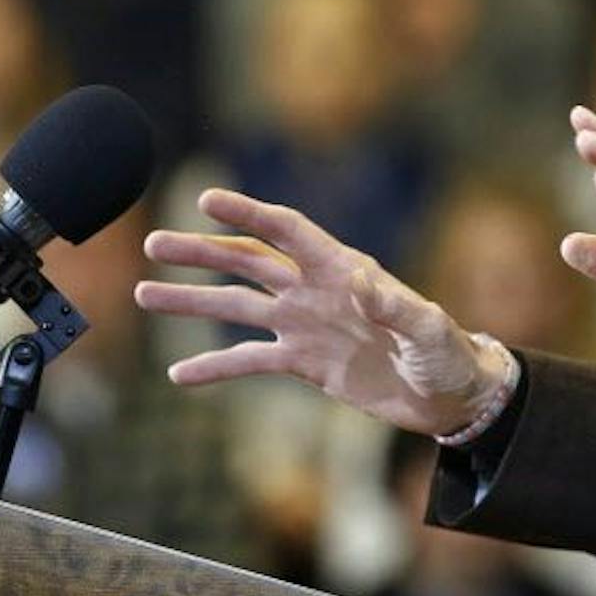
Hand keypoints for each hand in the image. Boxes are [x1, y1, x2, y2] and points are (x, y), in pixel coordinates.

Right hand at [136, 188, 507, 436]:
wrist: (450, 396)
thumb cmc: (448, 354)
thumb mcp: (428, 329)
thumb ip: (396, 306)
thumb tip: (361, 282)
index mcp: (343, 269)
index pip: (286, 232)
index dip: (248, 214)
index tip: (206, 199)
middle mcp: (315, 290)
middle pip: (247, 262)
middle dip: (201, 252)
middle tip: (152, 244)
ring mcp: (305, 324)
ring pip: (237, 308)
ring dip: (192, 301)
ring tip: (146, 294)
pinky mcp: (304, 362)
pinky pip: (250, 362)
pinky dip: (215, 368)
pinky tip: (178, 375)